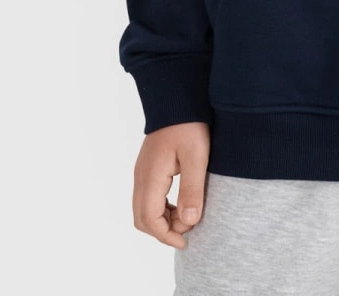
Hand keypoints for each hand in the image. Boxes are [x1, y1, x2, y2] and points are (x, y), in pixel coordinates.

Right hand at [132, 121, 210, 248]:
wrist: (178, 97)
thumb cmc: (189, 124)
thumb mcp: (197, 157)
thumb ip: (193, 189)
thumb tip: (189, 222)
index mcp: (150, 177)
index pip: (149, 220)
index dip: (166, 236)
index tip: (186, 241)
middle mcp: (141, 177)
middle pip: (142, 219)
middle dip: (163, 230)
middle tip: (188, 230)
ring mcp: (142, 172)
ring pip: (143, 209)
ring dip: (163, 219)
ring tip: (188, 216)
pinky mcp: (148, 167)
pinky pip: (148, 197)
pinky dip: (161, 208)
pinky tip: (182, 203)